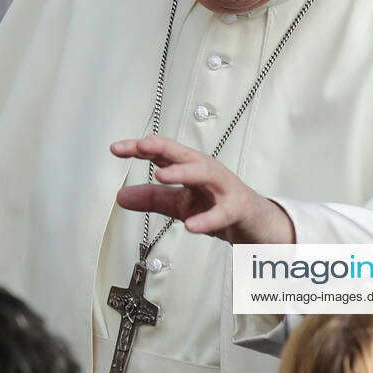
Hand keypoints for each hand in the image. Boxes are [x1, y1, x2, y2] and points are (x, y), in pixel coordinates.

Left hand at [111, 136, 294, 243]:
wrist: (257, 226)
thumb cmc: (221, 207)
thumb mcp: (182, 204)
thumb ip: (153, 199)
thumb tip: (121, 196)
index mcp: (191, 169)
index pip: (164, 154)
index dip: (140, 149)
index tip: (116, 148)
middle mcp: (208, 173)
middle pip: (185, 154)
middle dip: (164, 147)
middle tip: (142, 145)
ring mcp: (225, 189)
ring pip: (206, 174)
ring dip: (184, 172)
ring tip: (161, 175)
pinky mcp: (239, 209)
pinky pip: (223, 212)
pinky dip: (208, 218)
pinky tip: (192, 226)